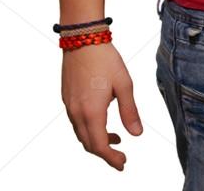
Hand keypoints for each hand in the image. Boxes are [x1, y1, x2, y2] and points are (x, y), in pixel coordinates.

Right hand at [62, 43, 142, 170]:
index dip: (111, 159)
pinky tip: (102, 120)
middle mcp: (76, 113)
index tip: (123, 164)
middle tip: (120, 156)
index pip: (99, 146)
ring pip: (81, 134)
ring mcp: (69, 106)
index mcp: (91, 112)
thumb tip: (136, 134)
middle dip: (104, 154)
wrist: (82, 38)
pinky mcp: (67, 98)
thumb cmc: (105, 58)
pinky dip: (89, 129)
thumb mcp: (124, 84)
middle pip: (88, 144)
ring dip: (96, 141)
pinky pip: (76, 122)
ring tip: (115, 138)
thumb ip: (129, 111)